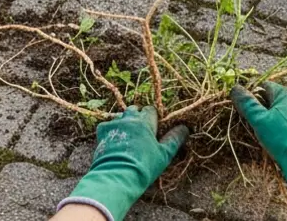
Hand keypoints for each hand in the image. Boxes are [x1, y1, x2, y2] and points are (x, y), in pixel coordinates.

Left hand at [57, 106, 188, 220]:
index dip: (153, 117)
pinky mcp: (102, 131)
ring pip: (121, 116)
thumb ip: (174, 139)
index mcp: (145, 121)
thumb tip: (184, 128)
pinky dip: (111, 130)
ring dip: (124, 122)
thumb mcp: (164, 154)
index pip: (151, 110)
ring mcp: (114, 123)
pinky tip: (114, 141)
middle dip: (138, 116)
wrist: (117, 175)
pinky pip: (107, 125)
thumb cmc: (144, 166)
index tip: (155, 126)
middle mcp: (129, 118)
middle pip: (134, 110)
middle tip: (141, 131)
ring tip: (128, 136)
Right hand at [231, 82, 286, 213]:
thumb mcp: (260, 119)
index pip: (263, 86)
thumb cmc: (283, 136)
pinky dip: (274, 130)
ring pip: (275, 114)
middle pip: (269, 100)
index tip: (243, 108)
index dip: (251, 95)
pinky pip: (282, 125)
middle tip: (250, 122)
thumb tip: (234, 88)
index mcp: (286, 93)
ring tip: (260, 133)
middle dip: (258, 110)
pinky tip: (270, 140)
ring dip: (265, 122)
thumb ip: (247, 104)